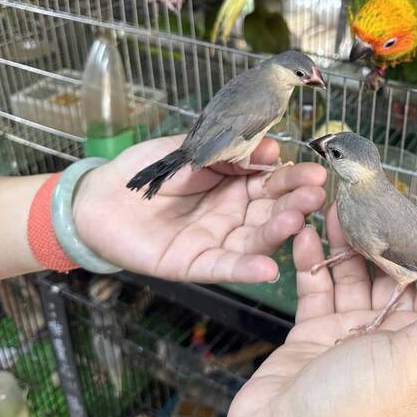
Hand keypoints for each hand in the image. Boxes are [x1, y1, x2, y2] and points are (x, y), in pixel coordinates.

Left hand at [72, 135, 325, 283]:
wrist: (100, 197)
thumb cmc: (147, 170)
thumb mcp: (191, 151)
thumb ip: (230, 153)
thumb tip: (271, 147)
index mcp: (235, 185)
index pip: (272, 182)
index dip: (293, 178)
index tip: (316, 172)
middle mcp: (233, 214)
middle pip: (270, 211)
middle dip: (295, 202)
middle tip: (316, 194)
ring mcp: (217, 240)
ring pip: (254, 239)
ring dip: (277, 232)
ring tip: (297, 220)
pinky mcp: (195, 264)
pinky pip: (224, 268)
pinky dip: (246, 270)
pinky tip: (269, 269)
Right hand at [229, 206, 416, 416]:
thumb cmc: (352, 411)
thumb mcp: (411, 359)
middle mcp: (385, 337)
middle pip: (390, 274)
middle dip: (385, 237)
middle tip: (377, 199)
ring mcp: (346, 335)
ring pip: (351, 276)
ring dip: (345, 242)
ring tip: (338, 207)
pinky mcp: (311, 336)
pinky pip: (314, 290)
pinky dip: (310, 262)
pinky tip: (306, 236)